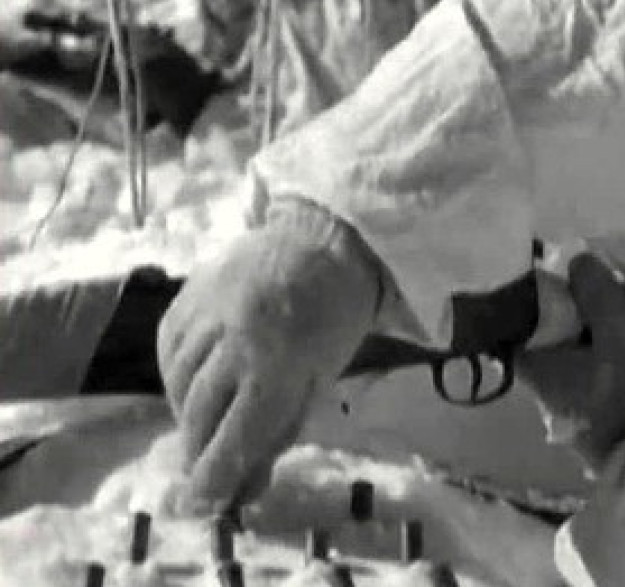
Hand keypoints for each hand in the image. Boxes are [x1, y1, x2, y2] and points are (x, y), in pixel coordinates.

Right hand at [156, 206, 378, 510]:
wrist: (321, 242)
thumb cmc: (332, 320)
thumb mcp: (319, 381)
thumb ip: (279, 433)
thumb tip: (244, 490)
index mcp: (280, 364)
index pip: (235, 436)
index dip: (213, 477)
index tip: (200, 504)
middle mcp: (236, 339)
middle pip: (199, 415)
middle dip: (197, 452)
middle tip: (201, 473)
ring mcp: (207, 314)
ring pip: (178, 386)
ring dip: (186, 416)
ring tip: (203, 428)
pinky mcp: (187, 296)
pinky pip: (168, 352)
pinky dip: (176, 377)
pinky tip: (194, 386)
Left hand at [516, 255, 624, 473]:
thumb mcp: (622, 336)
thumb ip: (598, 296)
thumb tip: (577, 260)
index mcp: (535, 370)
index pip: (515, 325)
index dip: (533, 300)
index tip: (556, 280)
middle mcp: (540, 395)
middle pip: (541, 343)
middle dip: (563, 318)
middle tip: (590, 292)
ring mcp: (564, 415)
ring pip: (564, 364)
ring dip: (582, 342)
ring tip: (610, 318)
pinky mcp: (589, 427)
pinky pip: (584, 383)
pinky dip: (594, 364)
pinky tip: (619, 354)